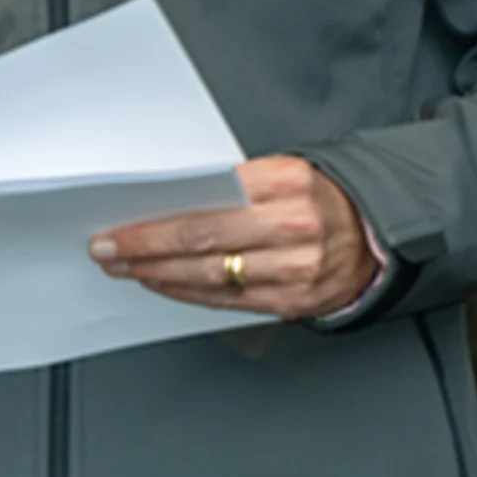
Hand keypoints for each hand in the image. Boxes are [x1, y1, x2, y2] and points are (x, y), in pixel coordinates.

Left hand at [90, 156, 377, 319]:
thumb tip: (160, 199)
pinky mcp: (296, 301)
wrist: (370, 234)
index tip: (116, 224)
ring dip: (159, 275)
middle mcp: (295, 227)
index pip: (205, 206)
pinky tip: (163, 284)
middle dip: (145, 249)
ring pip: (212, 276)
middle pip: (203, 242)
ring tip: (125, 268)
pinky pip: (229, 300)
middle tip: (105, 250)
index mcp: (285, 182)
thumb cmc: (312, 198)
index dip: (154, 223)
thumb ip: (228, 184)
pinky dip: (188, 292)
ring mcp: (298, 269)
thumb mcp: (278, 174)